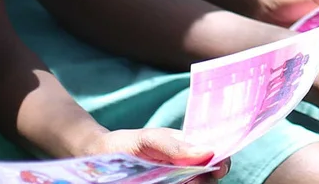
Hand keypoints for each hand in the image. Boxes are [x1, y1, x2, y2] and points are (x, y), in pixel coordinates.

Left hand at [90, 128, 222, 177]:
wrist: (97, 158)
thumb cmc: (125, 143)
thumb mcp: (149, 139)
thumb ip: (175, 145)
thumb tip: (208, 151)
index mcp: (189, 152)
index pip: (216, 158)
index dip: (222, 164)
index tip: (219, 169)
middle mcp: (186, 170)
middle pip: (208, 181)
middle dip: (205, 181)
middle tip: (191, 179)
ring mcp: (175, 183)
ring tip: (179, 182)